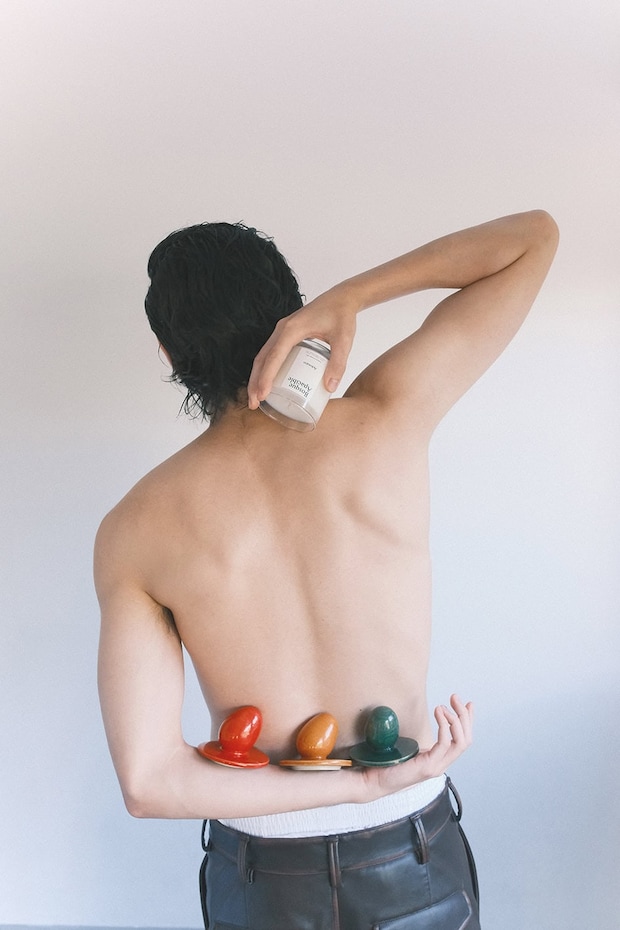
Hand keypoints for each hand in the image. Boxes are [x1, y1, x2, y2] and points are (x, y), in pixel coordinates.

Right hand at [247, 284, 358, 408]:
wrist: (341, 297)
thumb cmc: (342, 316)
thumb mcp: (344, 340)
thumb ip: (338, 363)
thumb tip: (330, 388)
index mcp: (292, 330)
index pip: (274, 357)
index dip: (266, 378)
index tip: (262, 395)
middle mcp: (282, 329)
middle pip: (262, 359)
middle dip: (255, 382)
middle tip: (254, 403)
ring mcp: (281, 331)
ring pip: (263, 356)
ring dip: (257, 377)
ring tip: (256, 397)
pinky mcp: (285, 334)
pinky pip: (270, 353)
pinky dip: (265, 369)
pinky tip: (267, 383)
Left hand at [361, 695, 473, 800]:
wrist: (374, 780)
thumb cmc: (389, 763)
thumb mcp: (410, 749)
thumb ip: (421, 742)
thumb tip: (421, 725)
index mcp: (439, 760)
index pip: (463, 740)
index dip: (468, 721)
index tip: (469, 704)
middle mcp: (441, 765)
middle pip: (466, 740)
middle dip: (464, 716)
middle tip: (455, 698)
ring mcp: (436, 767)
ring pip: (460, 742)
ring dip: (455, 719)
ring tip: (442, 706)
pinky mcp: (427, 767)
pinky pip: (444, 743)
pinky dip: (444, 725)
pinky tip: (438, 712)